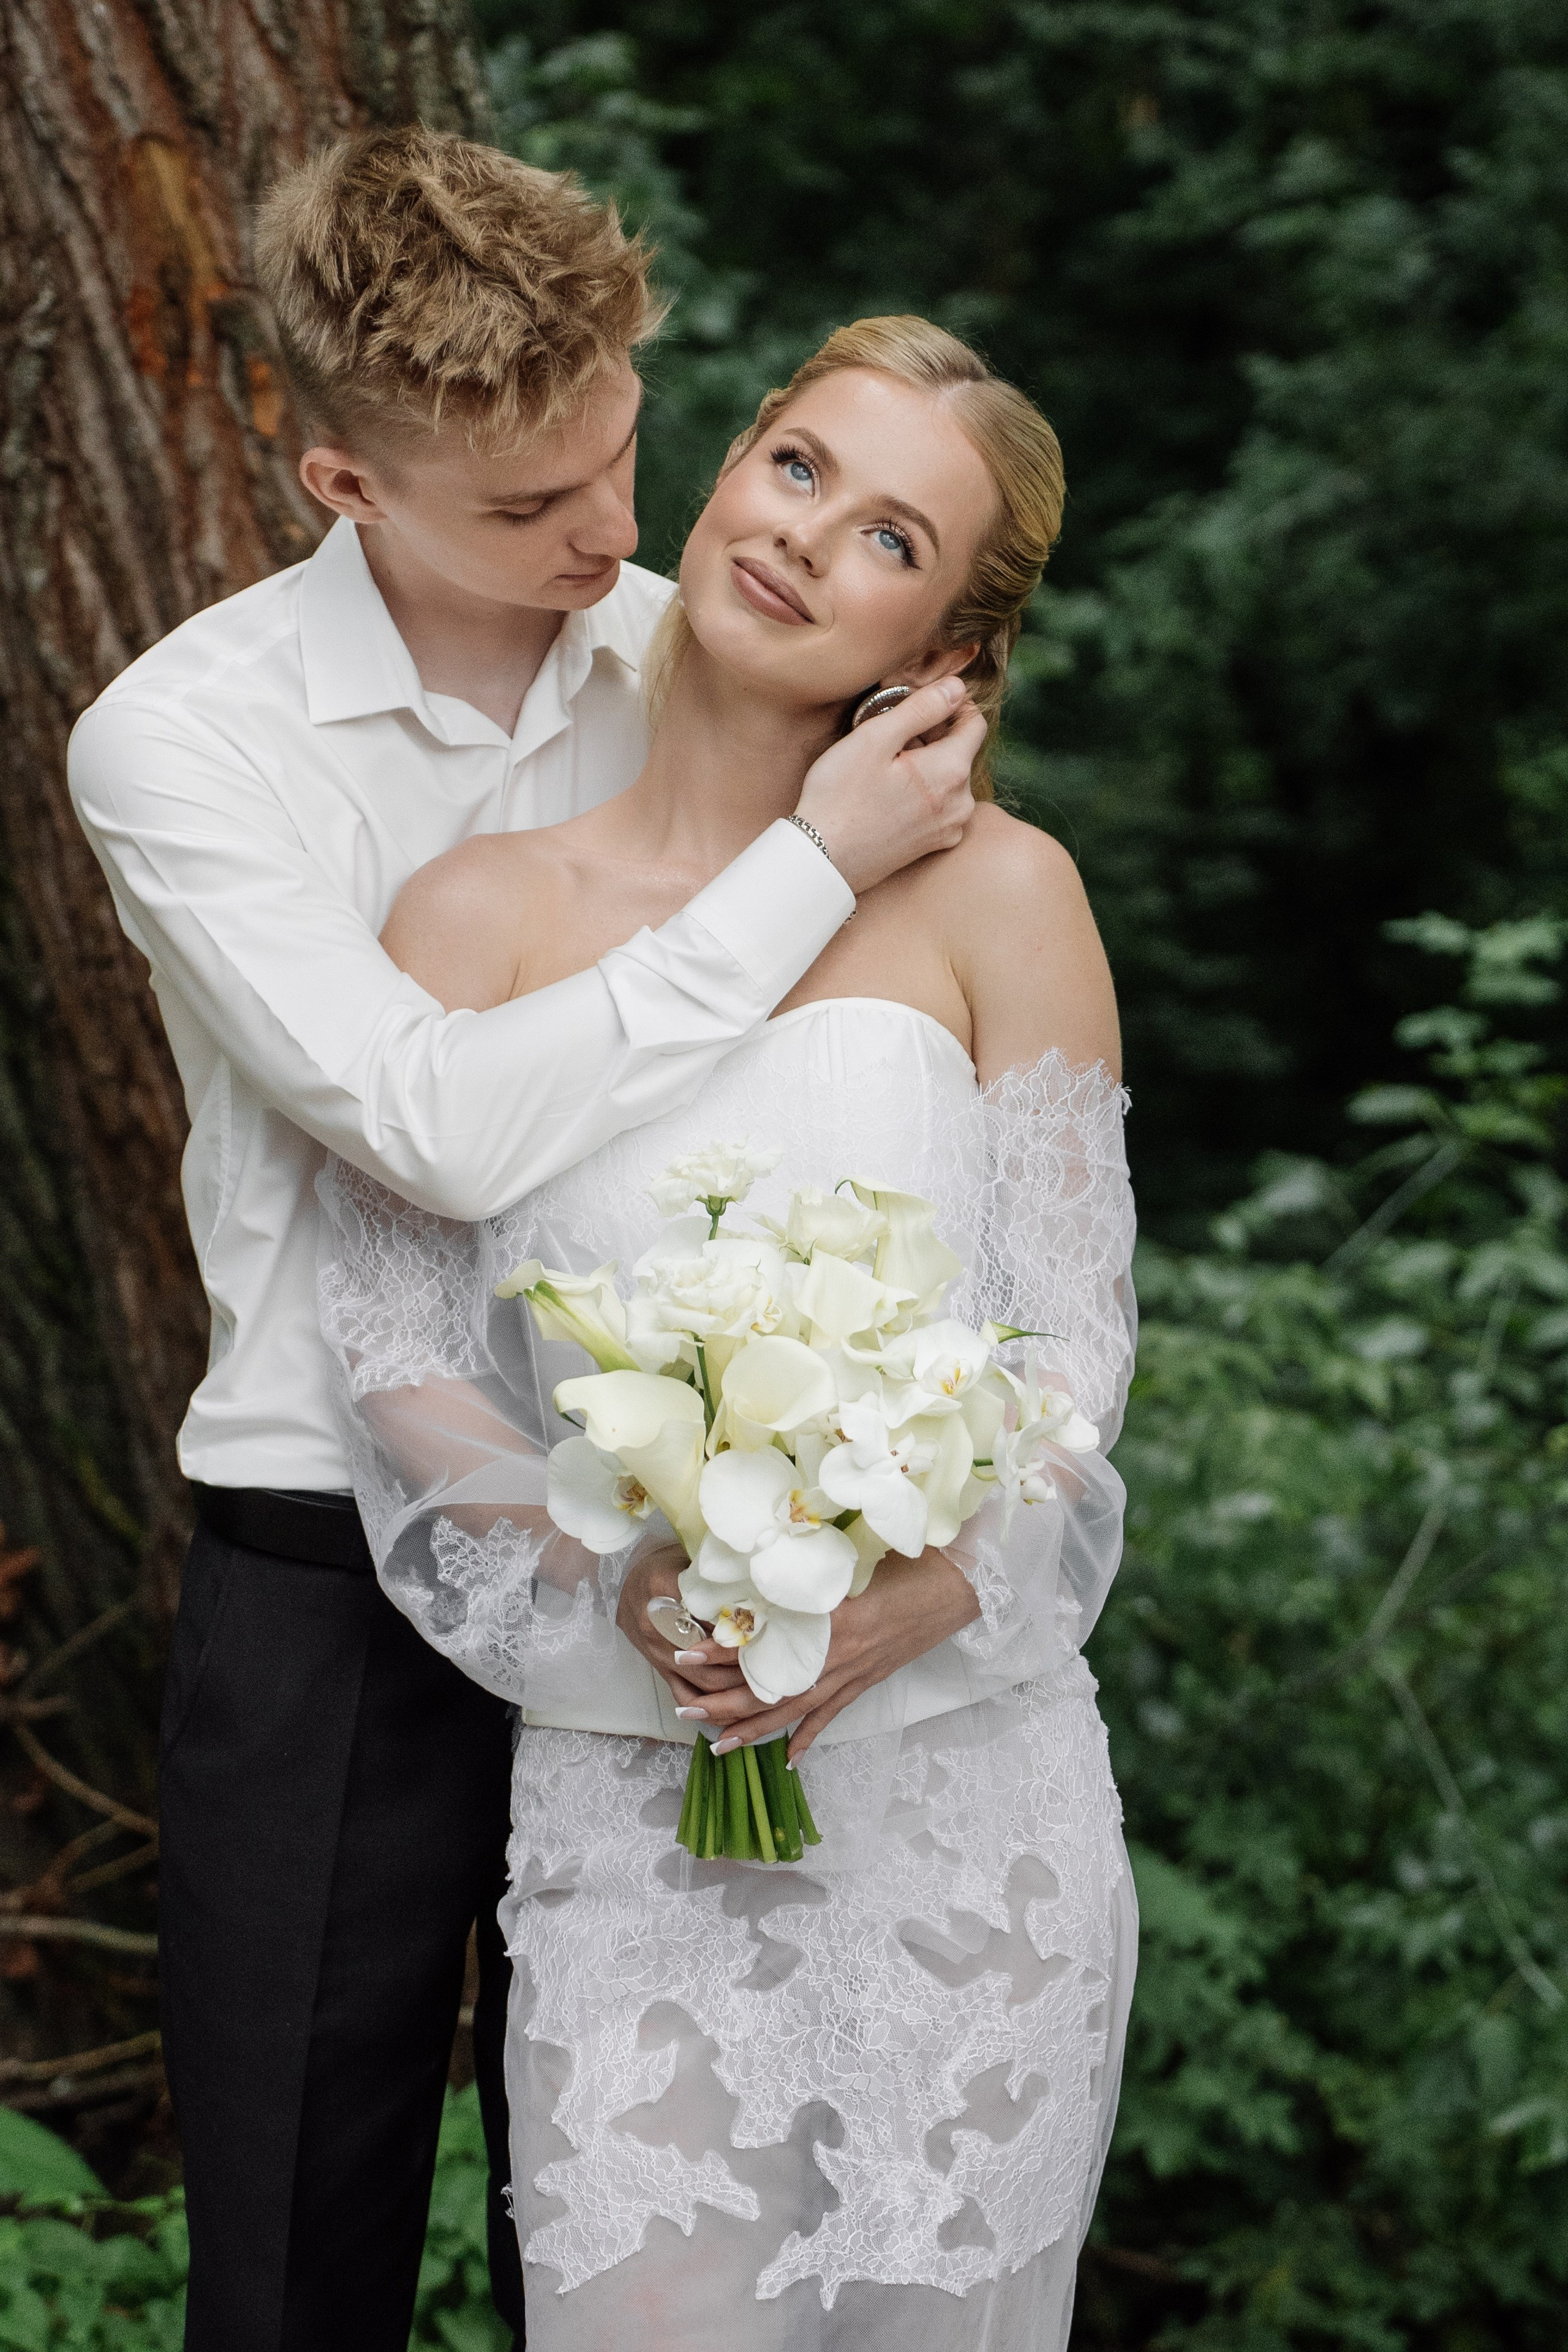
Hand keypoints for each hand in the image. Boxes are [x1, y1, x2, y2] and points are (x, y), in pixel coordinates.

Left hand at [617, 1541, 980, 1764]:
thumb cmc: (903, 1560)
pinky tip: (789, 1760)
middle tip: (684, 1712)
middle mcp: (832, 1655)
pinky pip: (830, 1717)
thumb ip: (806, 1571)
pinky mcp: (866, 1682)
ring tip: (718, 1746)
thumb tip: (759, 1568)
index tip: (684, 1656)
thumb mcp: (850, 1559)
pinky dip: (808, 1739)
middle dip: (723, 1703)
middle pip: (768, 1689)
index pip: (761, 1644)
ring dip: (754, 1730)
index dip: (721, 1652)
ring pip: (792, 1711)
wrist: (955, 1584)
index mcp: (823, 1620)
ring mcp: (850, 1674)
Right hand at [793, 677, 983, 894]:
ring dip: (926, 764)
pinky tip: (889, 793)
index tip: (921, 702)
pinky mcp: (934, 845)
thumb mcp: (876, 739)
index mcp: (952, 770)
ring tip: (885, 766)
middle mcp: (962, 803)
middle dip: (932, 736)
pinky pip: (940, 805)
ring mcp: (950, 828)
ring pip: (949, 778)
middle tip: (889, 735)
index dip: (952, 705)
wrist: (824, 860)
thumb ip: (921, 708)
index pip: (974, 724)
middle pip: (960, 751)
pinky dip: (923, 791)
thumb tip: (956, 687)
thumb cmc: (841, 797)